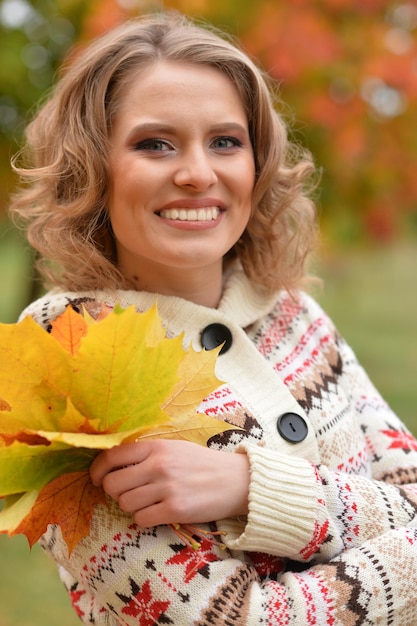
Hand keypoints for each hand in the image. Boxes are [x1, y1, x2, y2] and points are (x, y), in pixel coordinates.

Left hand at [90, 439, 249, 526]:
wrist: (236, 480)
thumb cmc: (201, 464)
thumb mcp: (174, 448)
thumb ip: (146, 453)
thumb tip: (112, 464)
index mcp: (156, 446)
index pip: (112, 457)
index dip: (97, 471)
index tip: (96, 479)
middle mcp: (158, 465)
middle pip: (113, 484)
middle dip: (114, 493)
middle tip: (127, 493)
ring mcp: (166, 487)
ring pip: (125, 504)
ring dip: (131, 507)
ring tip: (147, 502)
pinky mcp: (175, 509)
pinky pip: (141, 519)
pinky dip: (144, 519)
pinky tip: (156, 512)